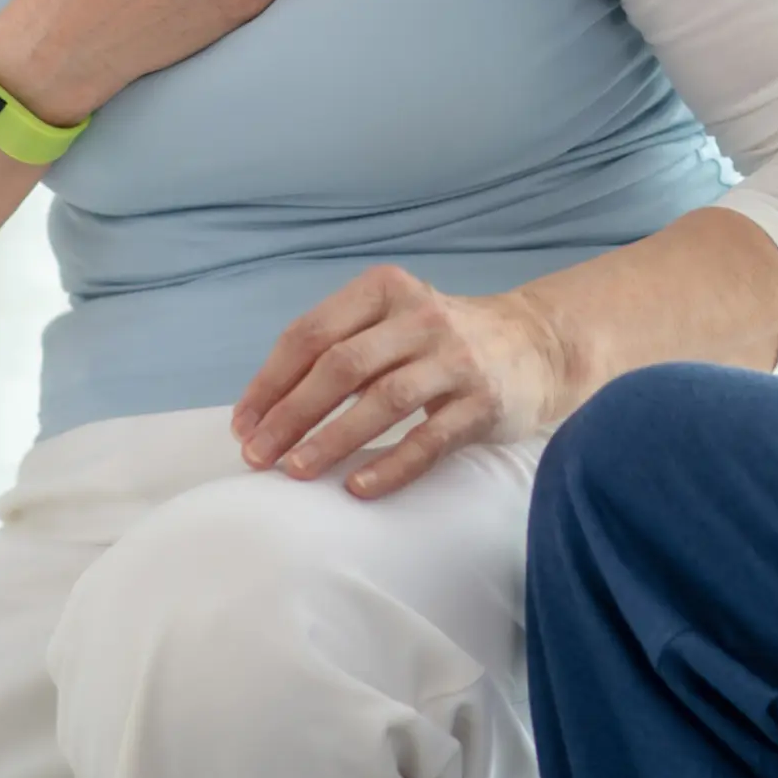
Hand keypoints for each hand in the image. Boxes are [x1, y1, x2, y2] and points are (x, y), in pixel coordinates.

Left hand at [232, 264, 566, 498]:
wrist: (535, 344)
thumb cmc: (439, 340)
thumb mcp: (391, 320)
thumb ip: (339, 347)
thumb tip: (263, 411)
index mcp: (385, 289)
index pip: (312, 333)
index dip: (271, 382)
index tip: (243, 425)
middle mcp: (420, 316)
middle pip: (342, 365)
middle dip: (291, 414)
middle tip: (258, 457)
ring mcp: (455, 358)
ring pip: (383, 400)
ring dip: (333, 439)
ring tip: (296, 472)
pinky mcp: (483, 401)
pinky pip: (430, 439)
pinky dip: (391, 466)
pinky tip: (358, 488)